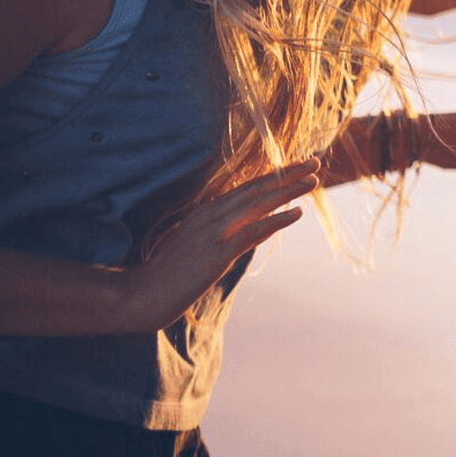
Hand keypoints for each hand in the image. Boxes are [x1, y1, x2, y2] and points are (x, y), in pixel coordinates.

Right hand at [121, 160, 313, 330]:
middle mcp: (210, 215)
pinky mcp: (217, 253)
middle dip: (287, 174)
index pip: (246, 189)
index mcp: (205, 212)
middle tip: (315, 162)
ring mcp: (214, 232)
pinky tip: (297, 213)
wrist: (140, 294)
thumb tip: (241, 232)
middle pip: (256, 189)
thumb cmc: (166, 274)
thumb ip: (216, 234)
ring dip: (288, 191)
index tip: (297, 166)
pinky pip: (252, 232)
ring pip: (257, 204)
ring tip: (313, 180)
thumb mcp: (194, 245)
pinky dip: (276, 220)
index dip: (273, 176)